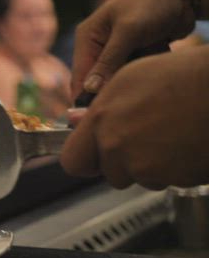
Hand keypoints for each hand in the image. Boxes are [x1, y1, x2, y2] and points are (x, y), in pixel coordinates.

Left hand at [61, 46, 208, 188]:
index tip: (94, 155)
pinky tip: (186, 143)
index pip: (72, 161)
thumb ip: (98, 106)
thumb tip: (73, 120)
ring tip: (171, 134)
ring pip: (140, 178)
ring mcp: (145, 166)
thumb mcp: (130, 78)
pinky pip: (168, 181)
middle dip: (123, 163)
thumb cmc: (183, 76)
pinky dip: (176, 170)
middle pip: (110, 173)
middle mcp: (117, 146)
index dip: (85, 160)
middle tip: (145, 139)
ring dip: (151, 166)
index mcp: (101, 120)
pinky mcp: (174, 180)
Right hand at [71, 0, 195, 98]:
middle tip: (128, 101)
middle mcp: (99, 47)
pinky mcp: (137, 55)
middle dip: (113, 90)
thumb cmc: (151, 1)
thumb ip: (108, 61)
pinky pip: (136, 75)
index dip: (86, 98)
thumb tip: (89, 90)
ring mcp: (118, 52)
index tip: (98, 116)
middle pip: (98, 82)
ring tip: (147, 75)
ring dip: (132, 82)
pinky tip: (157, 63)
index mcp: (87, 39)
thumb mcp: (128, 30)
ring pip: (119, 80)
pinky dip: (146, 75)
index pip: (80, 77)